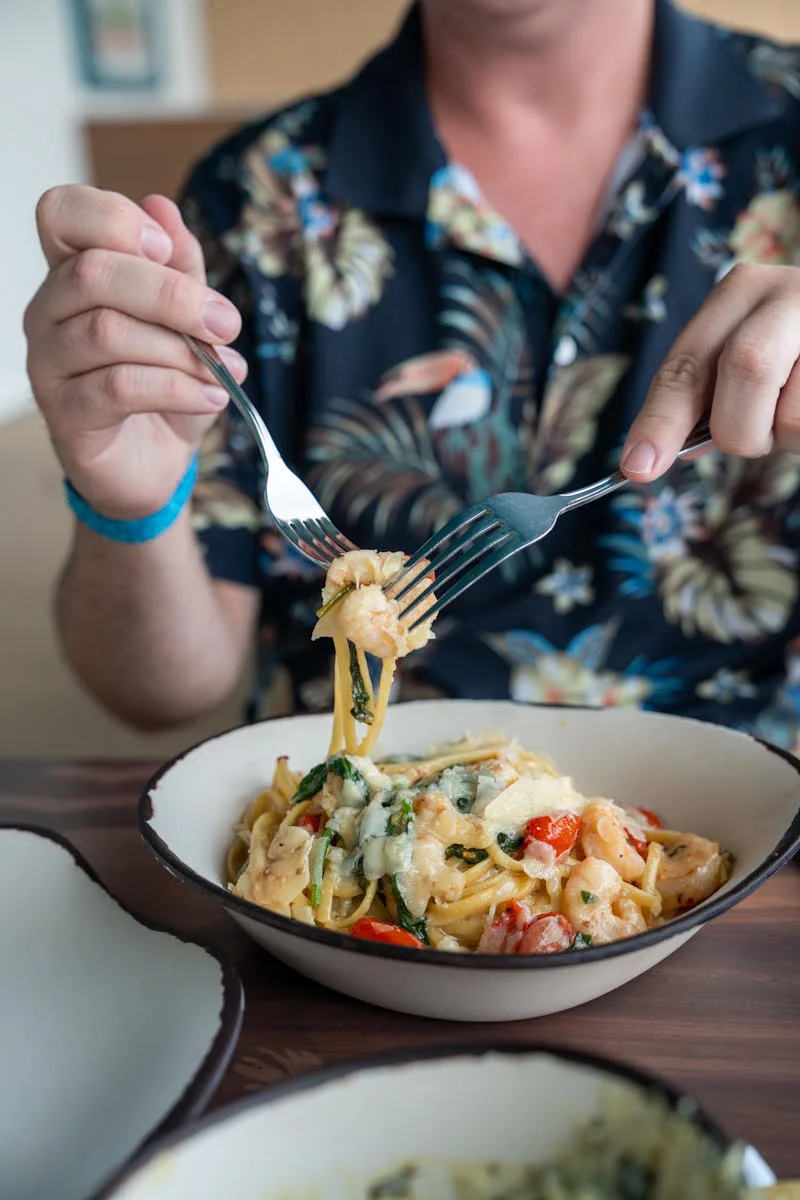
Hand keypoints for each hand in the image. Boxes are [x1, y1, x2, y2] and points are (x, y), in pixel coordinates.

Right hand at [25, 186, 247, 519]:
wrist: (155, 464)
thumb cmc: (163, 387)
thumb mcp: (187, 322)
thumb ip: (179, 267)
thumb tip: (162, 206)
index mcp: (74, 274)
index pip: (61, 213)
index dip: (111, 217)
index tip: (167, 248)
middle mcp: (49, 311)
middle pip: (94, 272)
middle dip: (172, 295)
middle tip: (226, 323)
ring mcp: (49, 364)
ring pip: (108, 331)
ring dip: (181, 351)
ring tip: (225, 371)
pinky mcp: (65, 414)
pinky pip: (120, 387)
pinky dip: (177, 389)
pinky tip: (211, 398)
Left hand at [621, 263, 799, 480]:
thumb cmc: (787, 358)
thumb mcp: (744, 359)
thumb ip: (704, 395)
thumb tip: (649, 455)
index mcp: (743, 289)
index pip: (688, 362)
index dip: (661, 420)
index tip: (638, 467)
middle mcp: (790, 291)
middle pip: (746, 367)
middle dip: (740, 427)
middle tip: (751, 439)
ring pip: (793, 415)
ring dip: (788, 436)